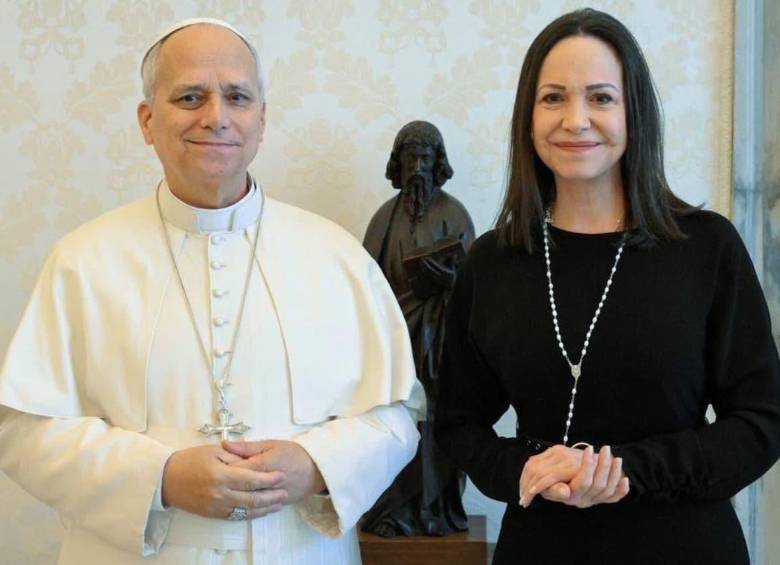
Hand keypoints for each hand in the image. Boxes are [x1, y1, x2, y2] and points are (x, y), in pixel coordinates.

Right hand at [161, 444, 286, 519]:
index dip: (270, 479)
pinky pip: (236, 516)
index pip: (252, 480)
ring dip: (264, 508)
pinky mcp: (213, 514)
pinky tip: (260, 510)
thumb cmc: (190, 460)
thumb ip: (236, 457)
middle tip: (285, 492)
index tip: (282, 476)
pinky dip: (250, 514)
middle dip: (272, 496)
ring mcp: (216, 507)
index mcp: (222, 475)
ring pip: (246, 511)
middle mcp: (220, 494)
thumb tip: (255, 462)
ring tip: (278, 504)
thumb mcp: (214, 452)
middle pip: (252, 499)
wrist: (167, 479)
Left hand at [223, 439, 325, 503]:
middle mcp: (265, 483)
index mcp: (263, 465)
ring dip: (233, 498)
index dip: (224, 468)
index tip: (214, 465)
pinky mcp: (276, 505)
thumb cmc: (294, 452)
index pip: (236, 469)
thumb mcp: (271, 444)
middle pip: (239, 487)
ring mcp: (271, 496)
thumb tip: (226, 444)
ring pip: (247, 501)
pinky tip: (236, 505)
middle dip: (226, 485)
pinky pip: (257, 509)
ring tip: (223, 494)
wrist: (318, 469)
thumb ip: (248, 447)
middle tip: (215, 481)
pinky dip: (245, 508)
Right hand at [519, 444, 583, 506]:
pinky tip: (526, 483)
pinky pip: (534, 460)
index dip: (535, 489)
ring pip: (532, 464)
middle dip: (526, 486)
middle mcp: (563, 455)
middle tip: (522, 500)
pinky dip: (527, 473)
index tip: (526, 501)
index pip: (546, 477)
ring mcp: (557, 450)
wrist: (598, 467)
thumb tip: (564, 492)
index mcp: (571, 466)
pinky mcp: (554, 449)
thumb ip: (568, 492)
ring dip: (524, 480)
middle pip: (536, 469)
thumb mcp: (578, 493)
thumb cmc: (587, 484)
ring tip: (523, 494)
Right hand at [539, 446, 629, 507]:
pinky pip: (613, 498)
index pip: (583, 483)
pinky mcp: (599, 500)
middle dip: (604, 466)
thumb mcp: (546, 486)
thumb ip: (554, 489)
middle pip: (598, 485)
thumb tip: (565, 492)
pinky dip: (621, 490)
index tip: (589, 450)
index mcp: (571, 496)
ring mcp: (592, 500)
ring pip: (608, 489)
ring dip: (614, 473)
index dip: (588, 467)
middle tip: (605, 449)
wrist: (551, 487)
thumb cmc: (548, 484)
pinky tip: (625, 480)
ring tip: (616, 457)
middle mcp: (583, 500)